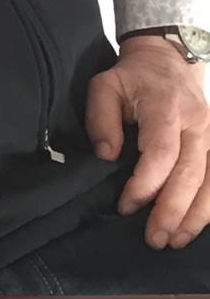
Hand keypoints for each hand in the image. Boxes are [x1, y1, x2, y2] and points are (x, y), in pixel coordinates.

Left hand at [88, 36, 209, 248]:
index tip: (125, 205)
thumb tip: (107, 155)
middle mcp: (196, 123)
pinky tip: (197, 225)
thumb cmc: (133, 77)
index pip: (161, 153)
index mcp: (166, 108)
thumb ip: (100, 119)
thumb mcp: (104, 86)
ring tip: (176, 240)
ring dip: (196, 215)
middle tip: (155, 238)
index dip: (145, 184)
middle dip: (172, 210)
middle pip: (189, 173)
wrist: (170, 58)